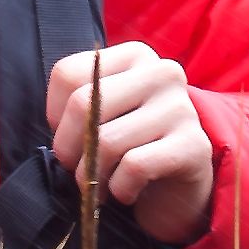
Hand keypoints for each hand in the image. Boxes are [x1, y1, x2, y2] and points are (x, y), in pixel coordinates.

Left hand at [44, 47, 216, 248]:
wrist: (179, 190)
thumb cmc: (132, 149)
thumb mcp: (103, 118)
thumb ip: (78, 109)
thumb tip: (57, 135)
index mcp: (134, 56)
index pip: (67, 74)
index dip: (55, 117)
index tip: (72, 139)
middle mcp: (162, 72)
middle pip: (82, 104)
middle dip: (69, 149)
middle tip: (79, 170)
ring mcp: (181, 107)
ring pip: (107, 141)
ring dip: (94, 177)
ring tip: (101, 187)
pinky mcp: (194, 145)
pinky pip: (134, 167)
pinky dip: (120, 189)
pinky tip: (127, 192)